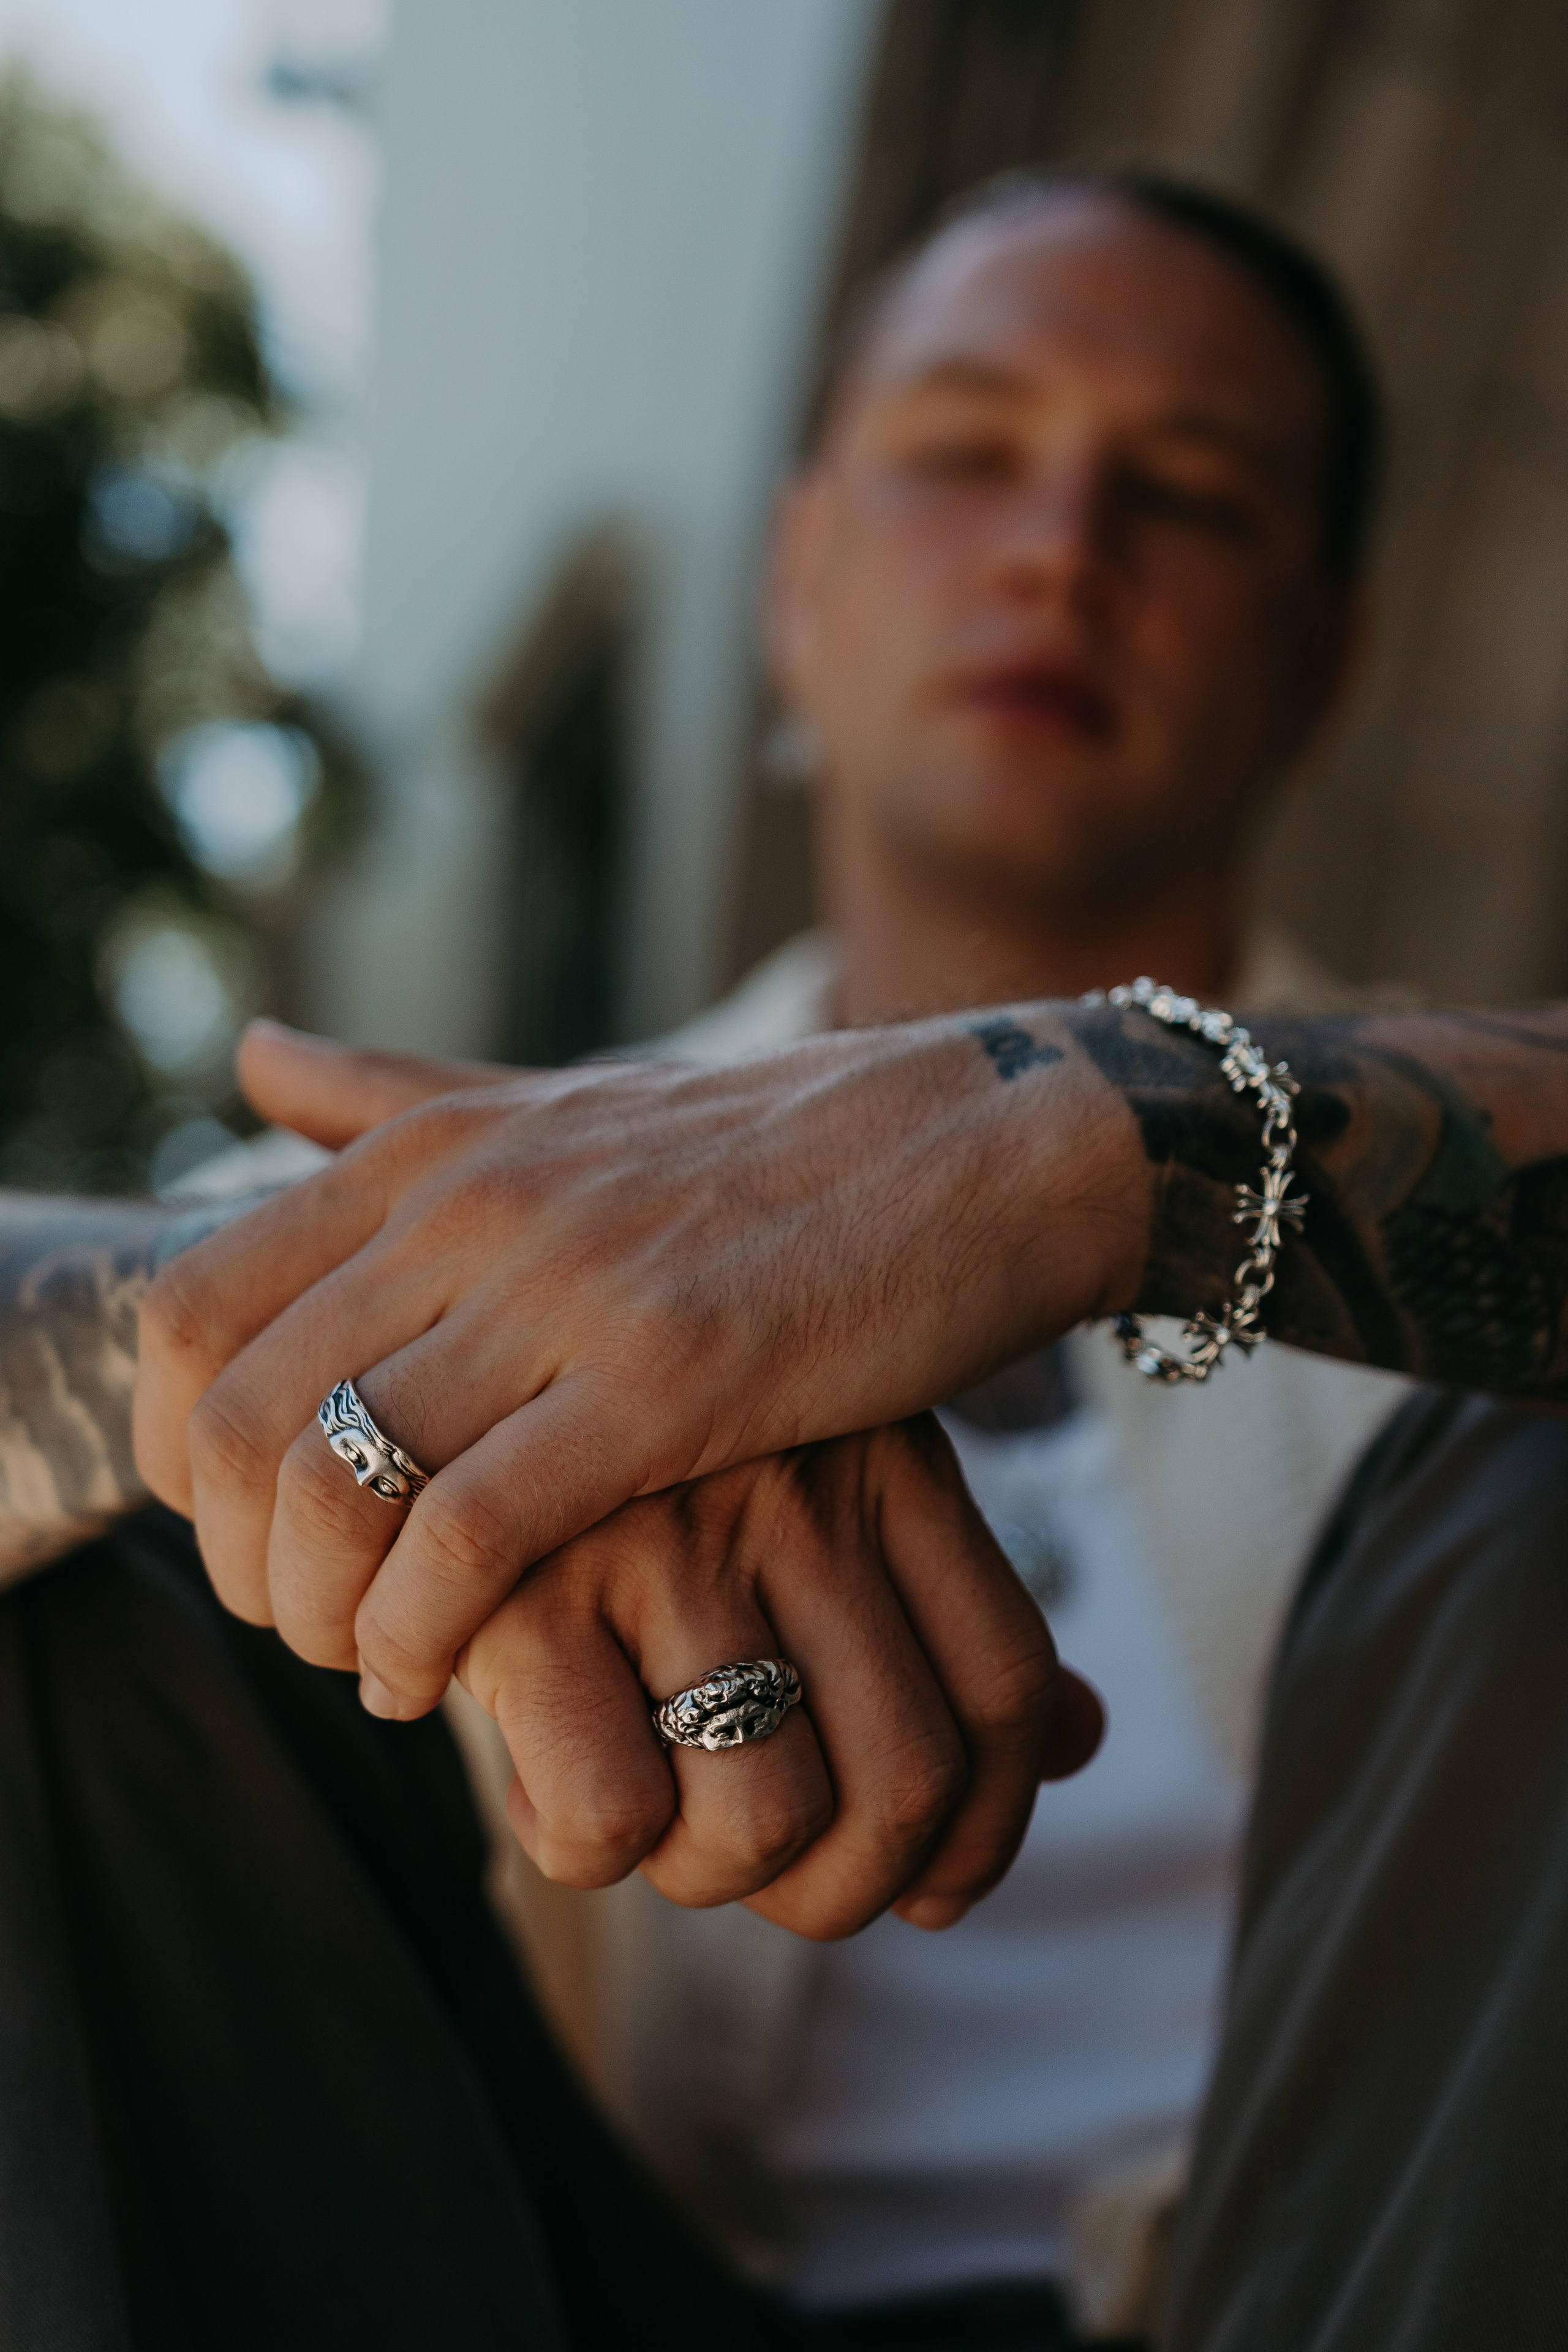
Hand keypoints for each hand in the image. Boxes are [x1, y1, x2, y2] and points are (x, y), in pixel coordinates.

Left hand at [135, 1014, 1146, 1714]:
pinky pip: (468, 1538)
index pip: (187, 1305)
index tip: (237, 1525)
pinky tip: (441, 1674)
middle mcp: (469, 1205)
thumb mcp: (554, 1101)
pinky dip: (417, 1634)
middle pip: (233, 1416)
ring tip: (366, 1659)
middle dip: (233, 1562)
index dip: (172, 1445)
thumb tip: (249, 1056)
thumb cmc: (763, 1153)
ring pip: (333, 1484)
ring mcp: (566, 1288)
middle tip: (295, 1621)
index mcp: (430, 1147)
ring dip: (313, 1615)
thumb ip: (396, 1097)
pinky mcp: (668, 1380)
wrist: (982, 1148)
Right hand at [456, 1417, 1101, 1936]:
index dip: (989, 1826)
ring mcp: (665, 1537)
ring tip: (649, 1823)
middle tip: (762, 1873)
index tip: (932, 1886)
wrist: (422, 1355)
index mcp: (883, 1455)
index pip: (1005, 1684)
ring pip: (767, 1819)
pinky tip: (538, 1786)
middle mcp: (794, 1491)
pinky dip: (584, 1848)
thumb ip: (936, 1609)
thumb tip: (1090, 1744)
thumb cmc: (636, 1456)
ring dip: (710, 1876)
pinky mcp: (525, 1590)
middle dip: (840, 1887)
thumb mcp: (814, 1480)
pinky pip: (612, 1819)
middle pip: (906, 1781)